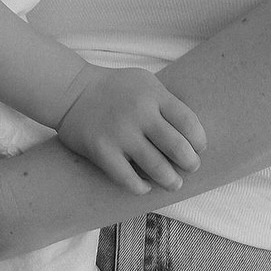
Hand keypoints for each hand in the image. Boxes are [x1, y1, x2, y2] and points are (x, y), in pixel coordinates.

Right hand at [55, 65, 207, 193]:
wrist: (71, 91)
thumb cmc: (114, 89)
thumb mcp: (145, 83)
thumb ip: (167, 104)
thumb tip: (194, 135)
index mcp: (153, 95)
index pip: (189, 124)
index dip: (199, 142)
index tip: (198, 148)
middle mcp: (139, 113)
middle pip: (178, 148)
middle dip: (190, 164)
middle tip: (190, 168)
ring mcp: (120, 133)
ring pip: (158, 169)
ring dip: (171, 181)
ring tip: (173, 183)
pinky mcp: (102, 151)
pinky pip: (129, 180)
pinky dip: (142, 187)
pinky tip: (144, 186)